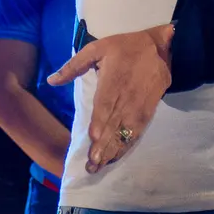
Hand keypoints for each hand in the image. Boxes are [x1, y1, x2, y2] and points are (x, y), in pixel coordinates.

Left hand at [48, 25, 172, 172]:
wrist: (161, 49)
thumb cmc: (125, 47)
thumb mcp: (97, 48)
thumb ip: (74, 65)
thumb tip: (51, 80)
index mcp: (113, 81)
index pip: (106, 105)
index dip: (101, 121)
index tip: (94, 138)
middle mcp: (126, 98)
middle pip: (114, 124)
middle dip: (104, 145)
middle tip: (93, 164)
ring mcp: (138, 107)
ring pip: (125, 132)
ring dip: (113, 150)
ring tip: (101, 165)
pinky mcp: (147, 112)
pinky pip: (136, 133)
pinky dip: (126, 146)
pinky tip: (117, 157)